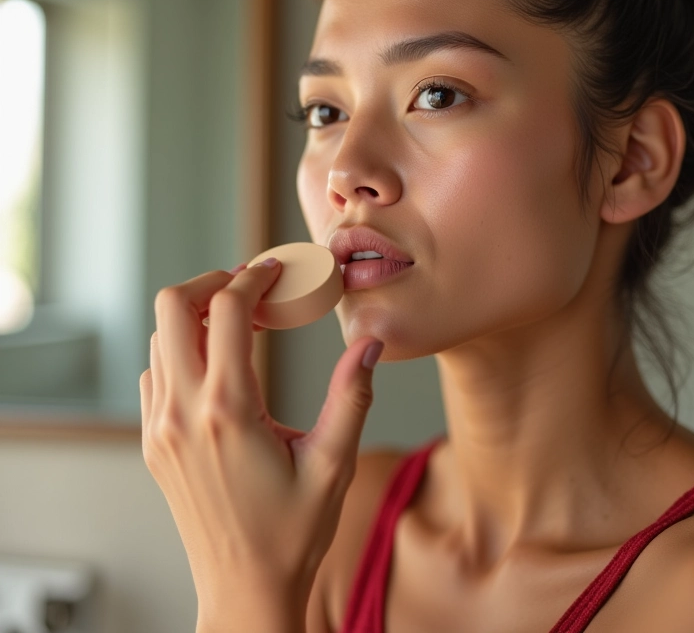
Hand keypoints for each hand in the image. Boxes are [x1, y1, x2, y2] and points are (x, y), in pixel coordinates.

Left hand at [139, 260, 383, 621]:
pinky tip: (218, 364)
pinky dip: (181, 350)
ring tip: (239, 323)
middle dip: (209, 283)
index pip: (224, 311)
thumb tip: (371, 343)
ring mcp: (159, 427)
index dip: (252, 278)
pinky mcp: (154, 442)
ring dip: (195, 316)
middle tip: (248, 287)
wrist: (244, 590)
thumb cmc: (291, 533)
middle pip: (171, 308)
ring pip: (159, 338)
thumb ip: (353, 397)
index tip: (276, 271)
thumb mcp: (333, 463)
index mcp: (228, 410)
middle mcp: (182, 412)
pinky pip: (156, 372)